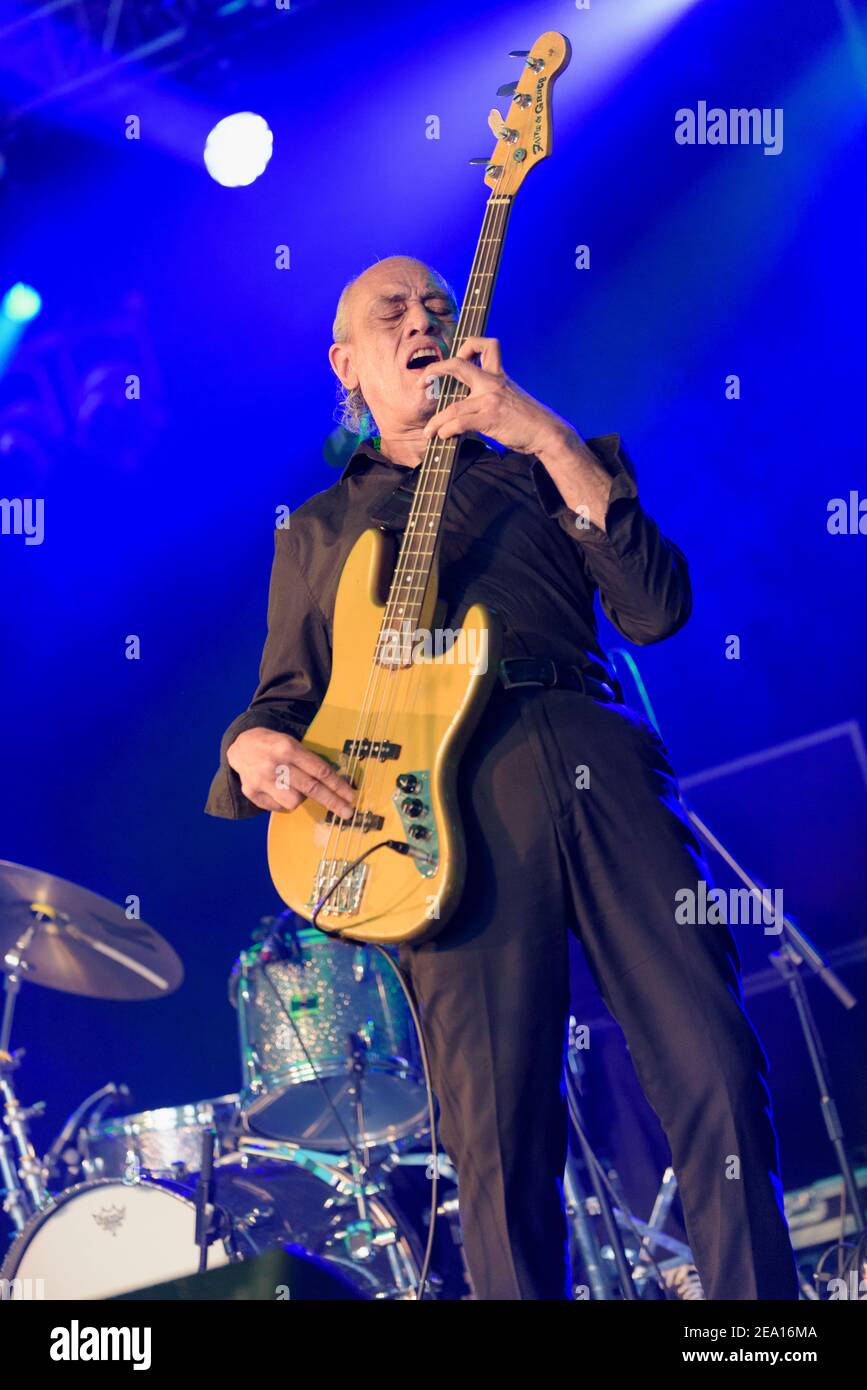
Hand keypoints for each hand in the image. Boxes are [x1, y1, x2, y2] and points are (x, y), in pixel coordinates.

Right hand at [227, 727, 356, 817]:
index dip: (338, 785)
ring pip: (294, 802)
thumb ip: (309, 761)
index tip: (350, 796)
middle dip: (332, 802)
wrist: (240, 746)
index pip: (319, 770)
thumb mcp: (292, 744)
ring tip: (294, 787)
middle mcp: (275, 764)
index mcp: (288, 749)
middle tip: (347, 812)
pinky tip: (279, 790)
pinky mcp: (251, 792)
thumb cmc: (274, 745)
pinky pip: (278, 807)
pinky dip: (284, 802)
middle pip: (311, 788)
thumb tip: (335, 784)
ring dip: (301, 798)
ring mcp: (262, 780)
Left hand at [422, 336, 562, 455]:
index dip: (468, 345)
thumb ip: (491, 394)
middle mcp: (493, 382)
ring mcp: (490, 399)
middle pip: (458, 364)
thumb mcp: (511, 397)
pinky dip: (447, 430)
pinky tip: (443, 436)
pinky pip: (460, 422)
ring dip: (436, 421)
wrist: (548, 433)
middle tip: (421, 382)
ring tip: (429, 432)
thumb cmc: (528, 420)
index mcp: (499, 375)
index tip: (454, 357)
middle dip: (434, 370)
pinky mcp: (490, 417)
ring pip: (452, 406)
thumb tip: (468, 406)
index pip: (485, 345)